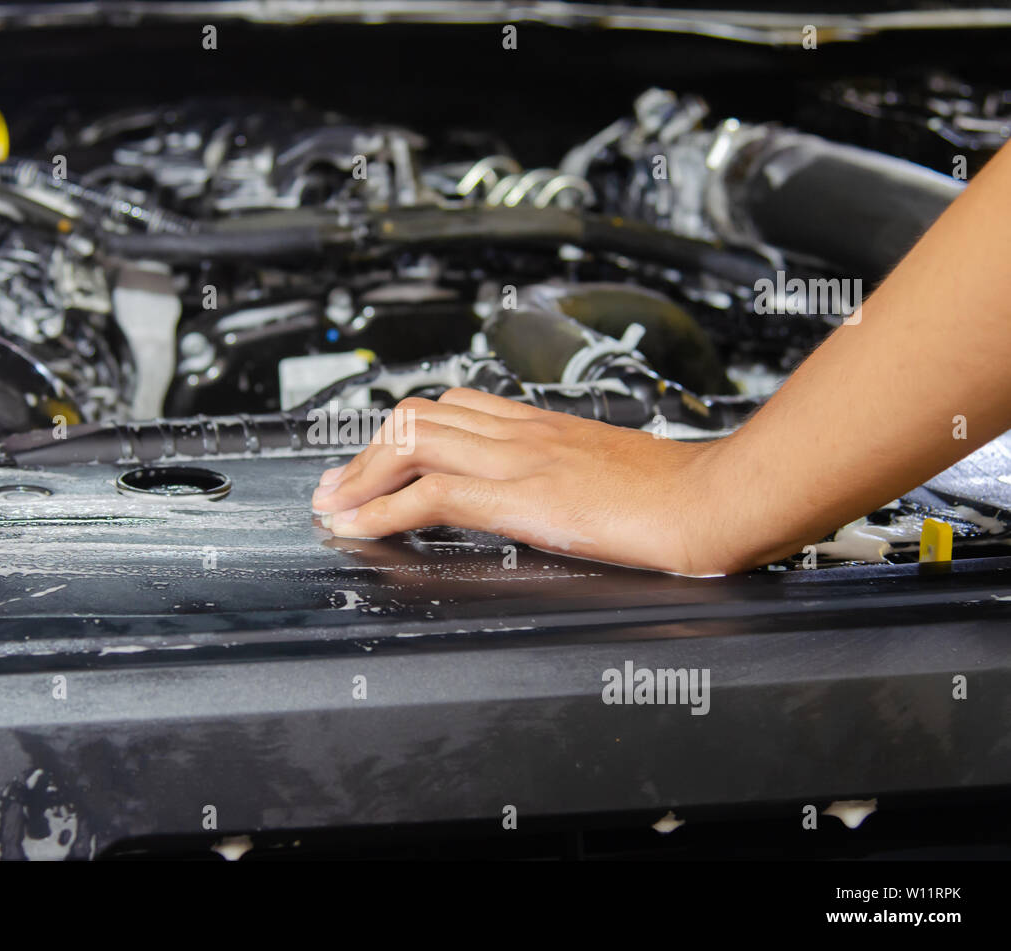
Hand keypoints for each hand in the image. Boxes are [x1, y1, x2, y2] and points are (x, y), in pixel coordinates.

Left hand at [310, 388, 735, 575]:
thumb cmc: (680, 493)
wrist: (716, 499)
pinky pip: (432, 494)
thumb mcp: (612, 470)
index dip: (402, 431)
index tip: (377, 460)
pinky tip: (360, 530)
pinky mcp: (522, 497)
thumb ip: (571, 472)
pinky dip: (383, 512)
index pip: (453, 406)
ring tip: (333, 507)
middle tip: (338, 485)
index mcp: (543, 424)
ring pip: (412, 443)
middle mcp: (522, 431)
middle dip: (366, 451)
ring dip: (360, 478)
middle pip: (418, 416)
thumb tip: (553, 496)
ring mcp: (519, 460)